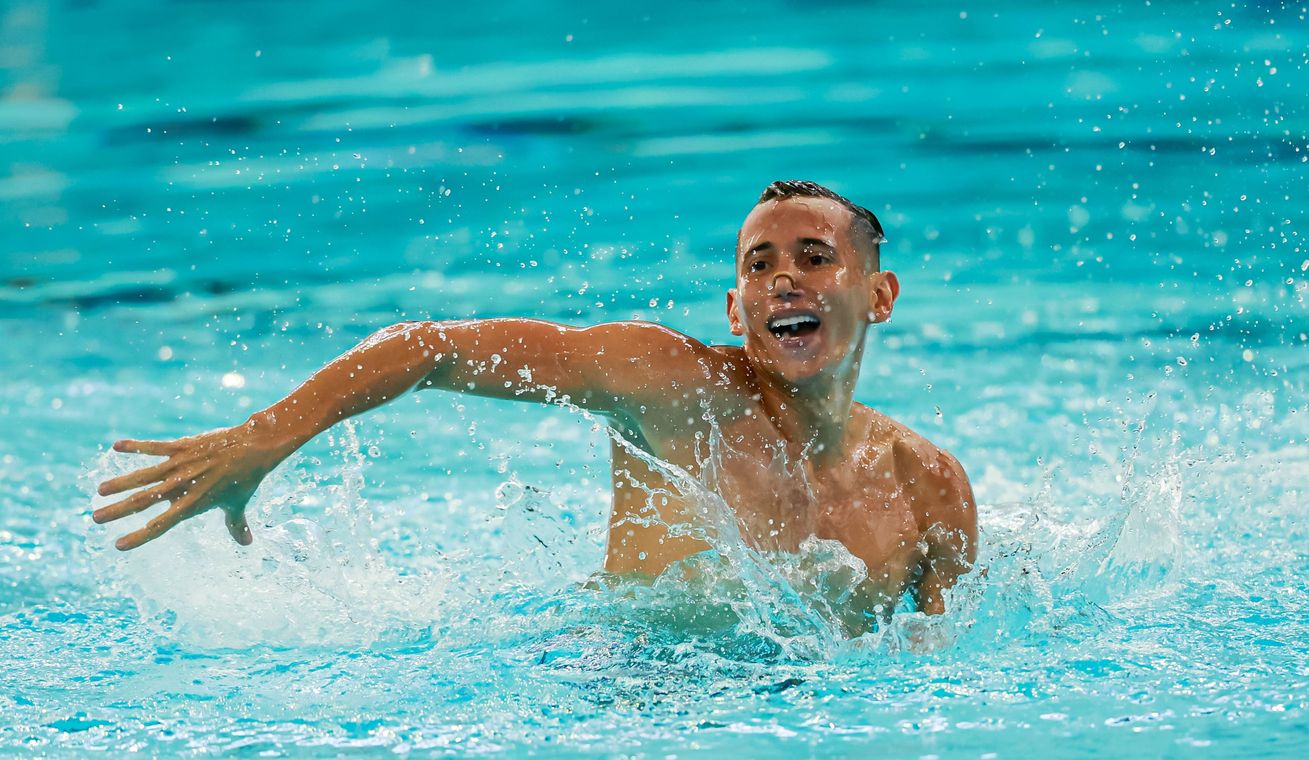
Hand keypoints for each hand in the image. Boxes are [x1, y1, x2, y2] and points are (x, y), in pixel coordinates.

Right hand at [93, 421, 286, 550]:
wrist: (254, 448)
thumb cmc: (245, 479)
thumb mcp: (237, 504)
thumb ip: (236, 526)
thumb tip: (247, 544)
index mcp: (193, 504)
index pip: (161, 525)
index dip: (139, 536)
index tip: (118, 545)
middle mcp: (183, 486)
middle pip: (144, 501)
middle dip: (118, 510)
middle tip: (94, 517)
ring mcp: (181, 465)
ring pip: (144, 475)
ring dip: (120, 482)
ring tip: (99, 490)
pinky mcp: (182, 446)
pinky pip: (155, 447)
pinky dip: (136, 446)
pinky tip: (116, 446)